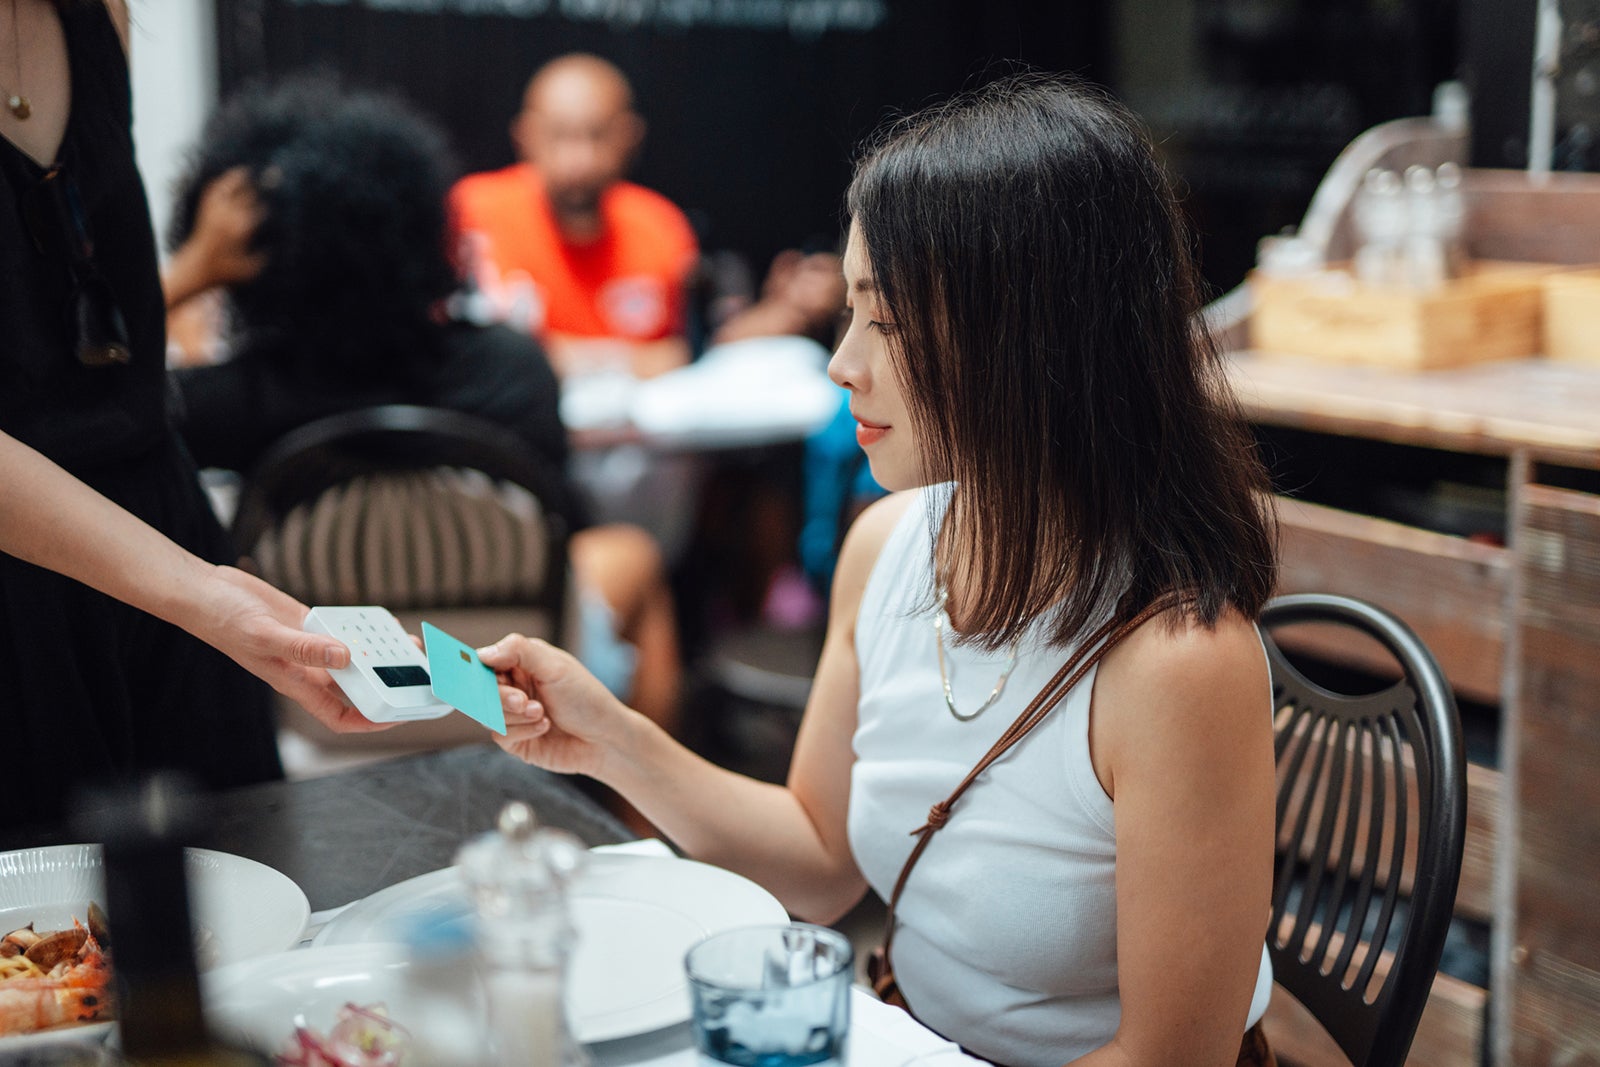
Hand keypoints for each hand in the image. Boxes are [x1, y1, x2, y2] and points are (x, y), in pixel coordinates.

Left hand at [164, 167, 264, 306]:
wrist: (198, 267)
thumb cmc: (226, 271)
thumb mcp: (250, 270)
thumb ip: (263, 257)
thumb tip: (275, 245)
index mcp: (240, 230)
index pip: (259, 210)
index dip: (272, 203)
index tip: (282, 198)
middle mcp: (226, 217)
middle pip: (247, 196)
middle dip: (261, 187)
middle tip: (274, 177)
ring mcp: (214, 212)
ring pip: (229, 189)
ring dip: (240, 180)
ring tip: (249, 172)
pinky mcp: (206, 211)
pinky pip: (215, 190)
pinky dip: (224, 182)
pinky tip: (233, 176)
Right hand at [198, 566, 389, 733]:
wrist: (207, 593)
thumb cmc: (225, 622)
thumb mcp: (266, 636)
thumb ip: (305, 648)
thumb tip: (344, 656)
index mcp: (298, 684)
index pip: (341, 715)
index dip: (371, 721)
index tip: (400, 716)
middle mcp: (308, 669)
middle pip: (355, 685)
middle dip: (387, 681)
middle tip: (416, 670)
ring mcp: (310, 646)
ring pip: (353, 657)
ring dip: (379, 653)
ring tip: (406, 643)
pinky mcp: (309, 623)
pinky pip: (344, 630)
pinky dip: (362, 627)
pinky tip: (379, 621)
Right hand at [476, 634, 633, 776]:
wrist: (606, 739)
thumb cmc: (587, 698)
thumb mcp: (556, 667)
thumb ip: (518, 652)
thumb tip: (483, 654)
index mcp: (522, 664)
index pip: (486, 662)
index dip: (478, 669)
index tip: (478, 675)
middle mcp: (515, 688)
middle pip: (483, 690)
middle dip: (501, 696)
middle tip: (521, 699)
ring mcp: (514, 715)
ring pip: (489, 714)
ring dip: (515, 715)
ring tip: (542, 713)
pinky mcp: (517, 740)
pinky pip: (501, 735)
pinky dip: (522, 730)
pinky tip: (545, 726)